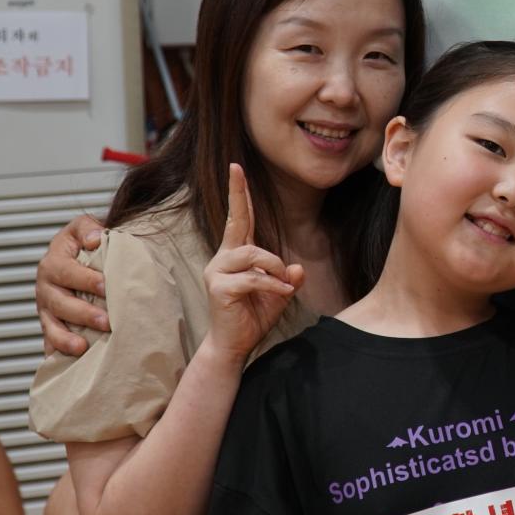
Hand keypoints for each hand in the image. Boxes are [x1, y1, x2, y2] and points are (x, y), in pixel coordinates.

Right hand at [37, 213, 109, 355]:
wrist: (79, 259)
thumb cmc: (83, 244)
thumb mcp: (83, 227)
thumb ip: (88, 227)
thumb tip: (96, 238)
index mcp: (54, 262)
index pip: (66, 271)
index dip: (85, 279)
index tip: (105, 285)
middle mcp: (46, 288)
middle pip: (59, 303)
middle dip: (82, 313)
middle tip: (106, 321)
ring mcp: (47, 310)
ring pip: (51, 327)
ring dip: (66, 338)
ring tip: (83, 347)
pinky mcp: (50, 327)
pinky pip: (50, 344)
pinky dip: (58, 354)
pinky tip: (71, 364)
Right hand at [202, 163, 302, 361]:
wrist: (233, 346)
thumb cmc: (252, 318)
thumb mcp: (278, 295)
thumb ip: (287, 280)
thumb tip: (297, 269)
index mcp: (236, 256)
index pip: (240, 220)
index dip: (239, 195)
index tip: (236, 168)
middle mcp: (223, 259)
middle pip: (236, 222)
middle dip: (237, 193)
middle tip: (236, 167)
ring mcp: (217, 272)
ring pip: (252, 253)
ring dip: (273, 266)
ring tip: (282, 284)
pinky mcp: (218, 288)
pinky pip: (252, 278)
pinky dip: (270, 284)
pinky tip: (279, 294)